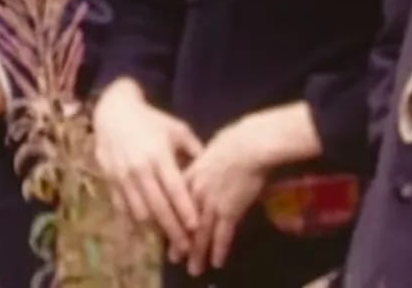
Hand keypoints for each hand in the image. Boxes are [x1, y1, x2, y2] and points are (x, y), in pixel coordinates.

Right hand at [92, 79, 202, 256]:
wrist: (114, 112)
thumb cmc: (151, 121)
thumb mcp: (177, 130)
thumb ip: (194, 150)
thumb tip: (211, 170)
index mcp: (159, 155)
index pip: (175, 188)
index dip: (185, 209)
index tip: (196, 228)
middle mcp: (140, 168)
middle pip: (158, 206)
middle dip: (173, 229)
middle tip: (186, 248)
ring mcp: (123, 177)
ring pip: (139, 211)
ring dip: (154, 230)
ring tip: (168, 243)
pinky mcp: (110, 181)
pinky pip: (123, 208)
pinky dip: (134, 223)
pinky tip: (146, 234)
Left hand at [182, 116, 270, 275]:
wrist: (248, 145)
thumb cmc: (231, 141)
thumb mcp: (206, 150)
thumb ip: (198, 164)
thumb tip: (198, 168)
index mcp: (188, 176)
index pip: (173, 203)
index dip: (168, 219)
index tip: (163, 230)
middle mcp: (195, 193)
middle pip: (183, 223)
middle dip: (179, 243)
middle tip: (173, 258)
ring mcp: (211, 203)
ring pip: (201, 234)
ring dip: (198, 253)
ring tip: (193, 269)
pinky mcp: (230, 211)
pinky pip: (223, 235)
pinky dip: (220, 250)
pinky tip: (217, 262)